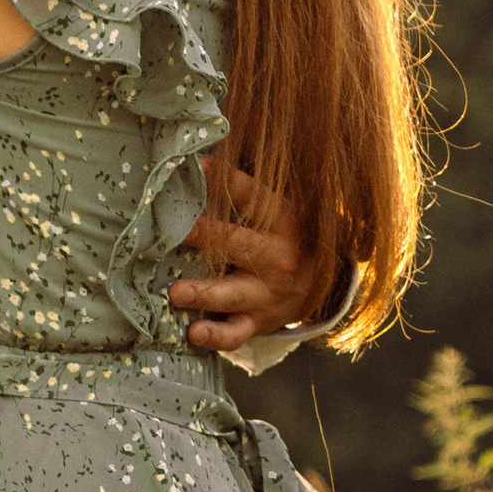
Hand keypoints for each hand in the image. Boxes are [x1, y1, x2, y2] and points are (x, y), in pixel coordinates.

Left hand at [170, 146, 334, 354]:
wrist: (322, 285)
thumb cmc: (282, 236)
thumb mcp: (276, 208)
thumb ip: (243, 188)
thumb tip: (197, 154)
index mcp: (281, 219)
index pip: (250, 194)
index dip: (223, 179)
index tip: (196, 166)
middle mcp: (277, 255)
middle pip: (237, 243)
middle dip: (204, 236)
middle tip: (170, 232)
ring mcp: (267, 292)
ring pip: (233, 293)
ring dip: (203, 293)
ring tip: (175, 292)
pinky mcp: (258, 322)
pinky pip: (237, 333)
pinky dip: (216, 337)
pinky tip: (194, 334)